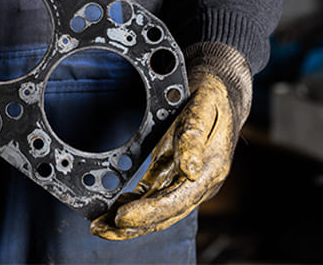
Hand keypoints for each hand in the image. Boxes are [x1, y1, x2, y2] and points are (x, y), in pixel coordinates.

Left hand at [90, 42, 250, 239]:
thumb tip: (190, 170)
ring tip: (99, 226)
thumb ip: (195, 138)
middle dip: (132, 225)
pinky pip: (152, 196)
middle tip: (100, 228)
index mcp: (210, 169)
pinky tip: (112, 209)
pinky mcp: (172, 175)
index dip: (149, 212)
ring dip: (129, 222)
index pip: (176, 200)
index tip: (121, 216)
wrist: (222, 93)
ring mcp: (185, 181)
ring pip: (157, 210)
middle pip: (165, 213)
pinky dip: (132, 205)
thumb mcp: (205, 107)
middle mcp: (199, 182)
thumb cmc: (212, 97)